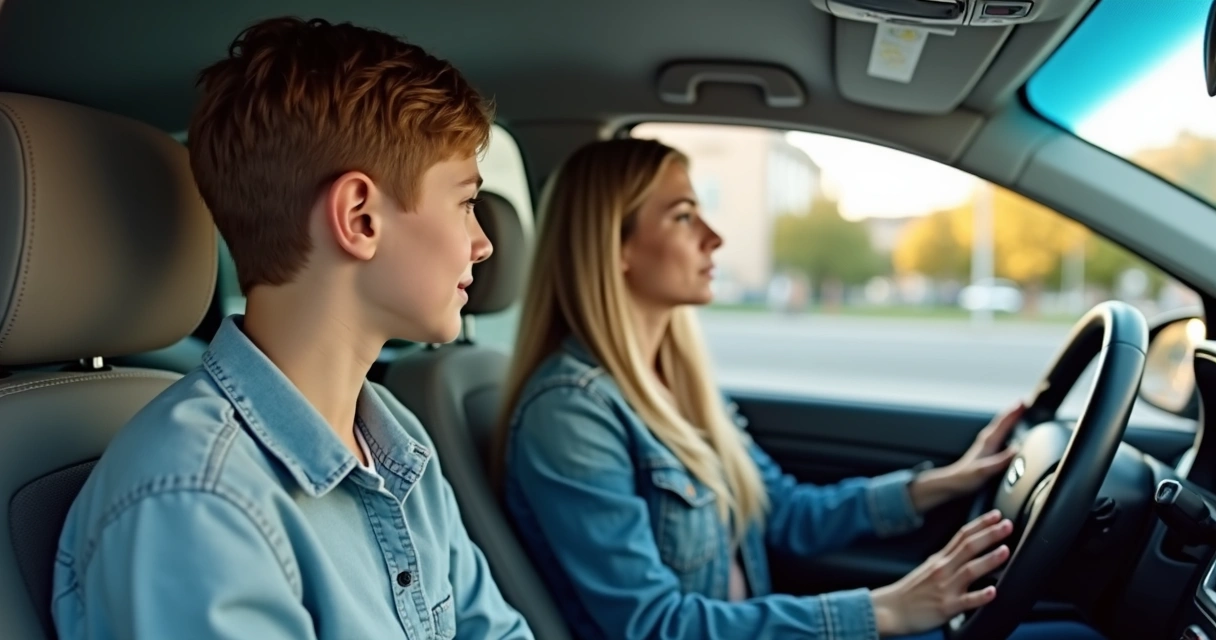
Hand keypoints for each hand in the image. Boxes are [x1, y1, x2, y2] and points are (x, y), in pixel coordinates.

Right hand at [870, 510, 1013, 636]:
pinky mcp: (947, 607)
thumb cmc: (910, 592)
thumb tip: (966, 552)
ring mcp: (945, 588)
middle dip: (990, 534)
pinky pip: (966, 601)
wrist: (890, 610)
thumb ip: (947, 560)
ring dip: (988, 559)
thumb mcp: (928, 569)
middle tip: (1008, 524)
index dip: (980, 523)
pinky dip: (980, 596)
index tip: (997, 514)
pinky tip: (993, 592)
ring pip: (970, 570)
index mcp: (940, 559)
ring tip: (1005, 550)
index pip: (962, 535)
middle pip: (968, 547)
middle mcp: (943, 570)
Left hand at [909, 403, 1023, 511]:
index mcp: (988, 441)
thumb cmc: (966, 478)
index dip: (1014, 411)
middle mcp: (987, 440)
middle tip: (1027, 401)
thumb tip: (1016, 450)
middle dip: (1014, 410)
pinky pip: (1001, 434)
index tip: (1024, 402)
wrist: (953, 483)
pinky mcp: (987, 450)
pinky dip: (1008, 428)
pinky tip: (1012, 431)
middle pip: (1003, 420)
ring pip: (1001, 426)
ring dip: (1011, 417)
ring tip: (1021, 411)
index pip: (1003, 422)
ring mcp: (987, 444)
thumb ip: (1000, 460)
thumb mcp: (984, 471)